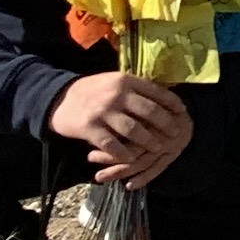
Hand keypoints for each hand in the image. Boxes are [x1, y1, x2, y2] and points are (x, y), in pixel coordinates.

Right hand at [52, 71, 193, 184]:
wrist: (57, 99)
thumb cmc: (91, 90)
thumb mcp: (114, 81)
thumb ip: (135, 87)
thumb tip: (165, 92)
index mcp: (125, 81)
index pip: (156, 91)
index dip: (172, 103)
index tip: (182, 111)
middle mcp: (116, 95)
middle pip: (149, 111)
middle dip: (166, 123)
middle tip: (176, 132)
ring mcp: (103, 112)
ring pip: (133, 130)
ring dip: (149, 141)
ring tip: (159, 147)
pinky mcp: (90, 128)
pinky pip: (112, 144)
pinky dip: (124, 153)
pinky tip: (131, 158)